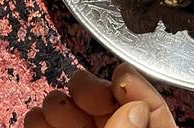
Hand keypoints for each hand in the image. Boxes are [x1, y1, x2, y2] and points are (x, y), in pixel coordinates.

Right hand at [25, 64, 176, 127]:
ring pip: (84, 123)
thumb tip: (135, 107)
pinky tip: (36, 117)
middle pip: (116, 113)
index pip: (158, 114)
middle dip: (94, 94)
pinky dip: (44, 124)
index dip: (140, 90)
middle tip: (78, 83)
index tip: (122, 70)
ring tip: (52, 103)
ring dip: (64, 107)